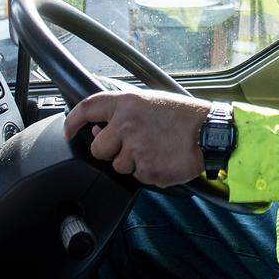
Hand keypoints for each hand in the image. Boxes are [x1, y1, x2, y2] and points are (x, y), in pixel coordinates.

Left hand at [63, 90, 211, 186]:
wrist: (210, 133)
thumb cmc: (184, 116)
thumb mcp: (150, 102)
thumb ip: (123, 113)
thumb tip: (98, 129)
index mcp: (127, 103)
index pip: (87, 108)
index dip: (72, 121)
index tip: (68, 130)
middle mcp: (127, 125)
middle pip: (98, 148)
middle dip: (109, 151)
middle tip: (131, 145)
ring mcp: (136, 149)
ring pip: (118, 165)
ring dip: (132, 162)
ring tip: (154, 149)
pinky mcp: (147, 170)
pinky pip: (137, 177)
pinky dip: (148, 171)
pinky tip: (162, 158)